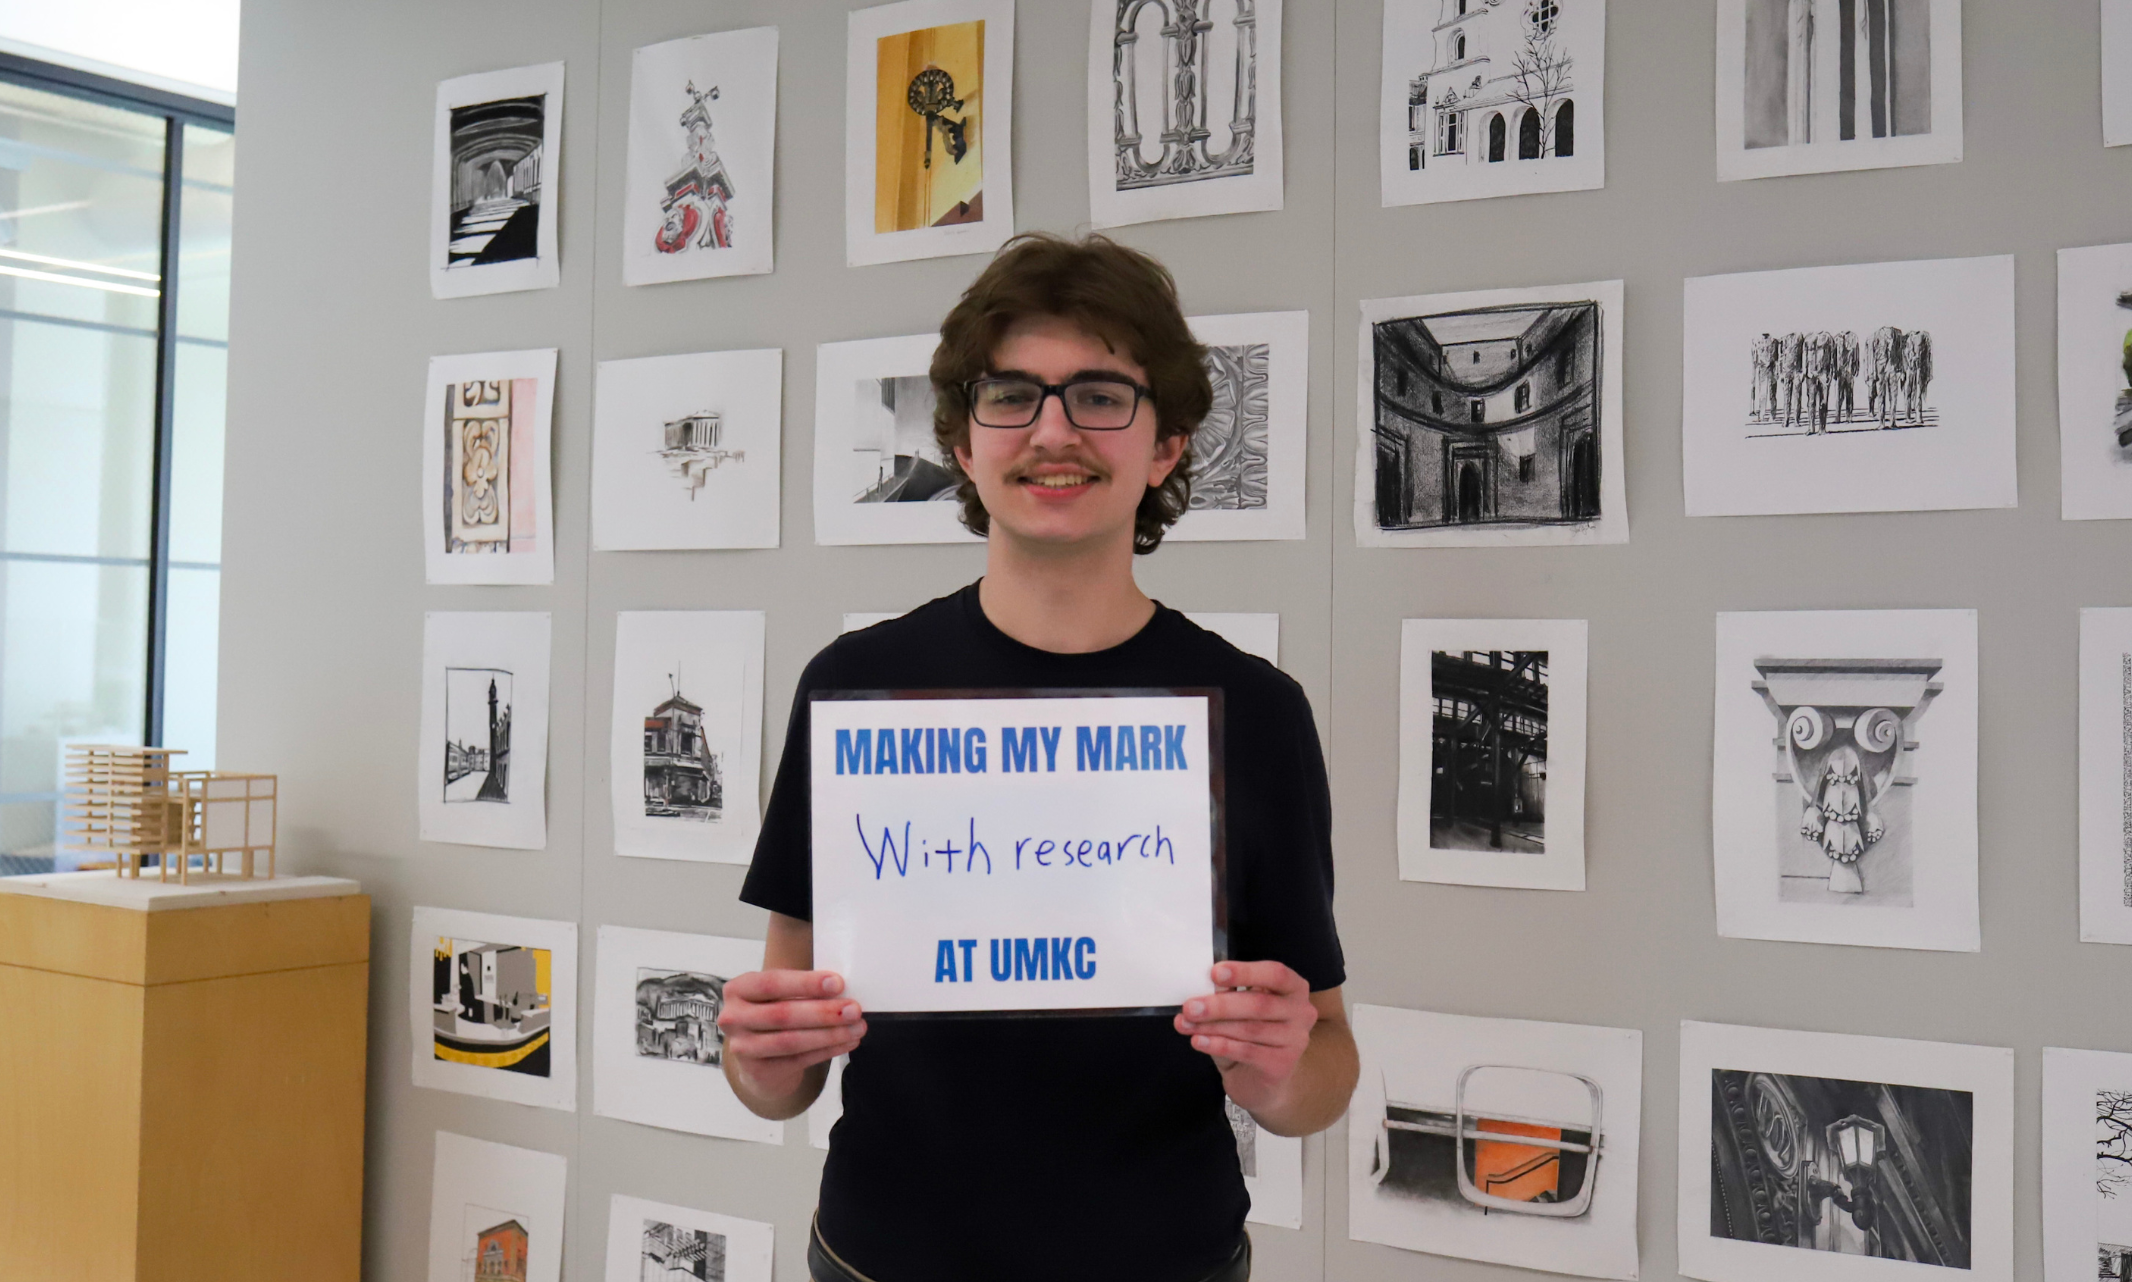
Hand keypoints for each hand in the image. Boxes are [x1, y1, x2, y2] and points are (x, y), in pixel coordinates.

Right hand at [717, 969, 866, 1104]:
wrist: (757, 1057)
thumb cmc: (773, 1013)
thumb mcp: (777, 994)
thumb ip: (801, 988)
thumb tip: (842, 989)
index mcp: (738, 989)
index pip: (771, 983)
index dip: (805, 984)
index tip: (838, 983)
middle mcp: (733, 1018)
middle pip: (782, 1015)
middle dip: (823, 1012)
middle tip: (854, 1009)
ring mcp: (742, 1047)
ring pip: (791, 1041)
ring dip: (830, 1034)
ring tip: (857, 1027)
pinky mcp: (757, 1071)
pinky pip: (799, 1060)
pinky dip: (827, 1050)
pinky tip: (848, 1042)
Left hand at [1174, 960, 1318, 1111]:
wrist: (1259, 1081)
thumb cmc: (1249, 1036)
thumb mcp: (1239, 1010)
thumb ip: (1227, 996)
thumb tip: (1200, 989)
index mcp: (1293, 988)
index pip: (1275, 974)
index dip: (1245, 972)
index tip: (1215, 973)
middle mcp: (1301, 1012)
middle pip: (1260, 1004)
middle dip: (1220, 1005)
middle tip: (1190, 1007)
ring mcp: (1295, 1040)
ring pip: (1250, 1029)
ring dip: (1213, 1026)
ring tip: (1186, 1024)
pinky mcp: (1282, 1064)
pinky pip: (1246, 1051)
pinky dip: (1218, 1045)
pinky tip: (1199, 1041)